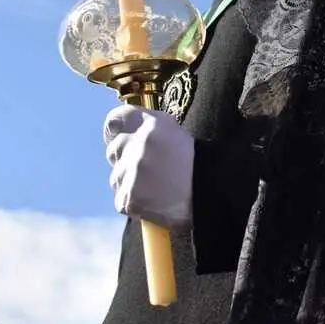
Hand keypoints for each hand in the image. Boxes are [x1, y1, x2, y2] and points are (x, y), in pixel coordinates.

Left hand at [103, 105, 194, 230]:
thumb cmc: (198, 163)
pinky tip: (154, 201)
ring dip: (130, 181)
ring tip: (156, 187)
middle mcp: (137, 145)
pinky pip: (122, 199)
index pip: (114, 121)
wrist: (210, 194)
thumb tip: (128, 130)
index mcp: (150, 124)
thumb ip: (149, 127)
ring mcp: (130, 173)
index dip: (117, 131)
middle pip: (114, 150)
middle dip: (126, 159)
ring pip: (117, 176)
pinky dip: (134, 202)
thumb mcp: (176, 132)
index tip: (123, 138)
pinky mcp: (128, 198)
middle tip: (149, 168)